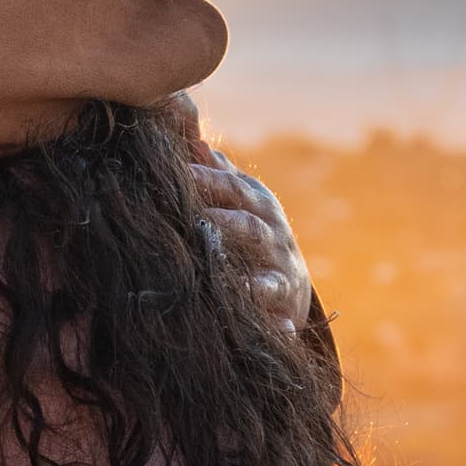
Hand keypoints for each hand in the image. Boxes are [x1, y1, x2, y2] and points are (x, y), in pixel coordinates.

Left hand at [189, 146, 311, 340]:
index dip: (205, 180)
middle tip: (195, 222)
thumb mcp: (237, 198)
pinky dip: (278, 325)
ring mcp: (281, 273)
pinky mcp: (285, 309)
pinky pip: (281, 317)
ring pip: (265, 274)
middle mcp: (273, 236)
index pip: (232, 188)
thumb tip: (189, 135)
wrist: (290, 285)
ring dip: (247, 278)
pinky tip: (274, 330)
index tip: (175, 173)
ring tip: (226, 278)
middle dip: (223, 224)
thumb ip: (214, 171)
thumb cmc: (248, 231)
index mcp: (257, 203)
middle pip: (248, 227)